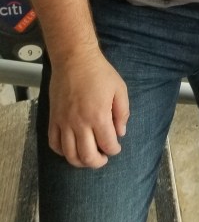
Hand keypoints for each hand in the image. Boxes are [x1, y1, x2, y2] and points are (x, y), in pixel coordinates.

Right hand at [47, 49, 129, 168]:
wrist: (75, 59)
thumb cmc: (100, 72)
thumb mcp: (120, 89)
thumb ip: (122, 112)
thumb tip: (121, 132)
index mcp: (99, 116)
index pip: (107, 144)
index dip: (114, 150)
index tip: (116, 147)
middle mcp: (80, 123)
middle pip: (87, 156)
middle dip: (98, 162)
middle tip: (103, 158)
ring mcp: (64, 122)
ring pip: (69, 154)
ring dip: (80, 161)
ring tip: (88, 158)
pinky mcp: (53, 118)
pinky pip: (54, 143)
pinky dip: (62, 152)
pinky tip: (70, 149)